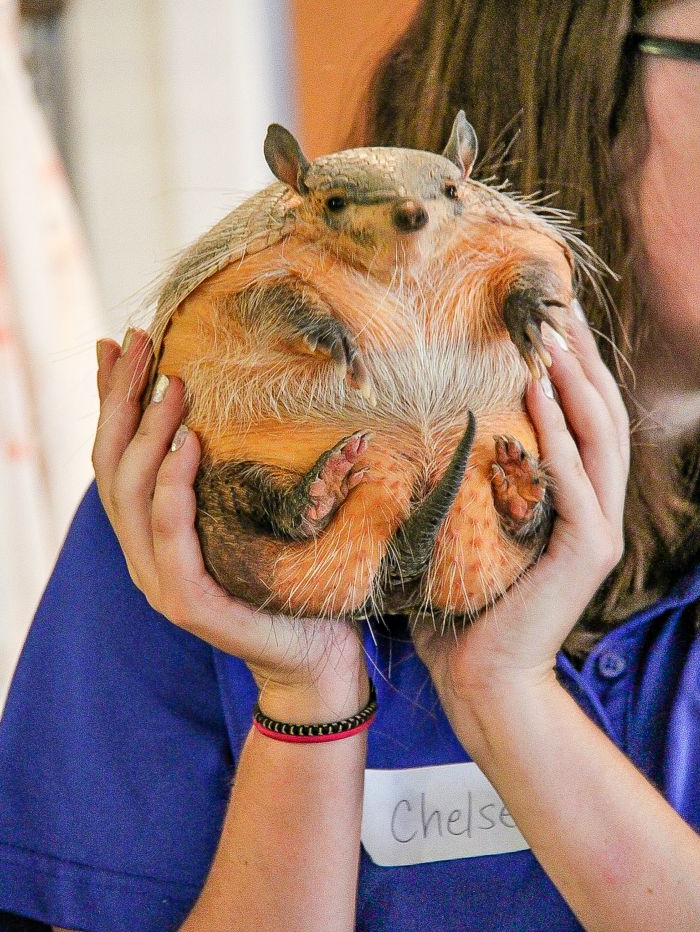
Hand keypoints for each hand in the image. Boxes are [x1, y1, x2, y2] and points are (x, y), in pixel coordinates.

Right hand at [92, 330, 367, 721]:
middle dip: (122, 400)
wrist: (318, 653)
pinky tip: (187, 444)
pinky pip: (170, 536)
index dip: (110, 400)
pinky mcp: (189, 603)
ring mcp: (161, 581)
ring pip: (132, 496)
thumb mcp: (248, 512)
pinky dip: (173, 487)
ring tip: (171, 384)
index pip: (115, 456)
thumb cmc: (289, 577)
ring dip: (148, 434)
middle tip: (141, 344)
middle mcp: (143, 553)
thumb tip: (222, 405)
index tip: (117, 344)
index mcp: (151, 531)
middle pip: (111, 467)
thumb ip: (220, 474)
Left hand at [411, 303, 629, 750]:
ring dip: (577, 381)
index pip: (584, 420)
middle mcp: (595, 509)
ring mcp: (598, 529)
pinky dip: (559, 431)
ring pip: (599, 437)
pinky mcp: (587, 550)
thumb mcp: (467, 529)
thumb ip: (467, 482)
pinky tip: (540, 391)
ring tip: (552, 333)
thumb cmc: (465, 607)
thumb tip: (422, 429)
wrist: (480, 680)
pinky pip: (574, 478)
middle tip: (557, 306)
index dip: (573, 369)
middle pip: (601, 415)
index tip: (549, 320)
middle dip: (582, 358)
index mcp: (573, 502)